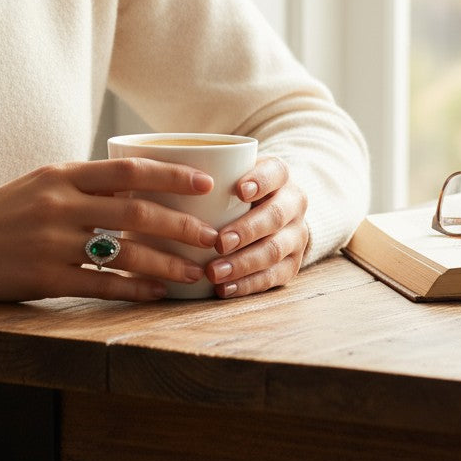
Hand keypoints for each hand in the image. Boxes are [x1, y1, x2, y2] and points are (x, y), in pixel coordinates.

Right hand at [0, 159, 218, 302]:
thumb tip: (139, 189)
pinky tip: (158, 294)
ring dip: (168, 262)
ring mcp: (51, 240)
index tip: (206, 182)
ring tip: (197, 270)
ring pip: (125, 251)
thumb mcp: (39, 186)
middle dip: (182, 224)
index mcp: (61, 174)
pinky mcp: (42, 276)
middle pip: (137, 211)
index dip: (172, 174)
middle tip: (214, 235)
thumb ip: (84, 187)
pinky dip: (135, 288)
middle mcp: (59, 203)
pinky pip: (101, 284)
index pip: (129, 169)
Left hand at [205, 156, 308, 298]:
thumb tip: (164, 172)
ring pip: (274, 250)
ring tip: (214, 272)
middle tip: (219, 242)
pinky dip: (248, 284)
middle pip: (275, 217)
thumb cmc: (236, 189)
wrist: (270, 212)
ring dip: (243, 263)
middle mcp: (293, 204)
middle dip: (246, 231)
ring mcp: (296, 235)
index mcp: (280, 175)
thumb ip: (210, 171)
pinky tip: (225, 288)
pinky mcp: (293, 264)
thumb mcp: (230, 173)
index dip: (260, 181)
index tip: (239, 191)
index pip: (276, 172)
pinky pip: (274, 277)